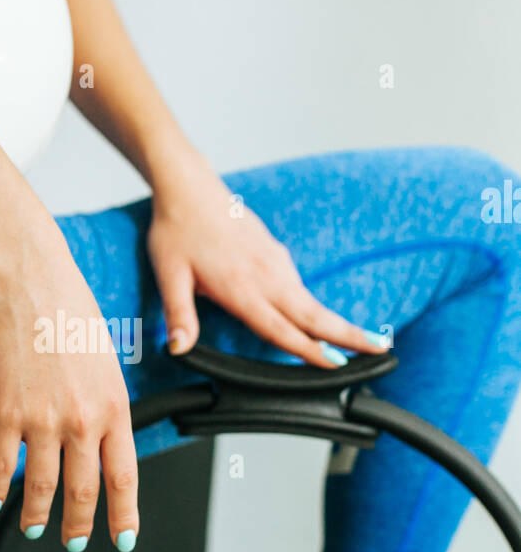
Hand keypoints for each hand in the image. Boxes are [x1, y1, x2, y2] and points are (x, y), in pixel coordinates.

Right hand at [0, 227, 138, 550]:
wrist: (26, 279)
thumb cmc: (66, 308)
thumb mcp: (104, 359)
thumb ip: (103, 401)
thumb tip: (96, 435)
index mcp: (115, 405)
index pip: (124, 477)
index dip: (123, 516)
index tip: (122, 537)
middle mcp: (83, 419)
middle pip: (83, 491)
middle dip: (79, 525)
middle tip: (73, 541)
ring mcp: (42, 420)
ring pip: (41, 488)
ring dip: (37, 516)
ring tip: (34, 529)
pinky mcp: (4, 412)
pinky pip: (0, 466)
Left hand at [147, 159, 387, 365]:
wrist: (187, 186)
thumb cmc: (176, 229)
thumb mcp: (169, 275)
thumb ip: (180, 315)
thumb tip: (178, 347)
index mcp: (241, 287)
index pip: (281, 328)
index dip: (309, 350)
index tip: (336, 365)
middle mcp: (265, 275)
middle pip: (314, 314)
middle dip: (350, 335)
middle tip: (382, 350)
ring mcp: (274, 262)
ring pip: (311, 300)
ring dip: (337, 322)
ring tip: (362, 340)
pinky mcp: (275, 251)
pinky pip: (299, 286)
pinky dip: (315, 306)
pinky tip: (319, 318)